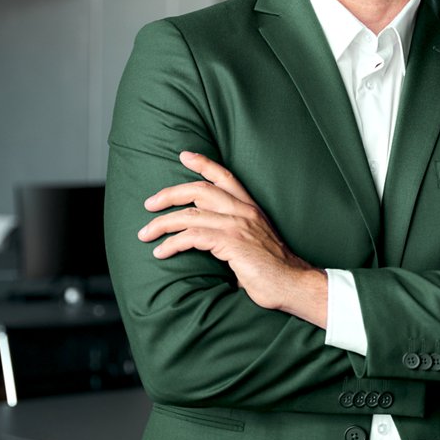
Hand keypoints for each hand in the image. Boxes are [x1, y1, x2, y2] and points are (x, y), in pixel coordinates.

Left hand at [138, 151, 327, 326]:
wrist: (294, 284)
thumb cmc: (273, 270)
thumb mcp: (254, 243)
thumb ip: (233, 236)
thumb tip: (208, 245)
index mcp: (250, 208)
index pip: (225, 176)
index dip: (203, 163)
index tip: (184, 156)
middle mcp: (243, 211)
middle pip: (199, 190)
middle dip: (169, 194)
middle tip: (149, 203)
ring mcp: (237, 226)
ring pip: (189, 214)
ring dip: (161, 224)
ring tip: (145, 234)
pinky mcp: (231, 243)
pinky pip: (192, 236)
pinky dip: (171, 243)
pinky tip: (161, 252)